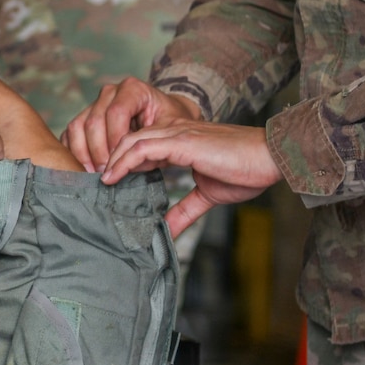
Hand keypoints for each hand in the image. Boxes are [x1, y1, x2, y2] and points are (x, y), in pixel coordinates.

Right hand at [62, 76, 202, 171]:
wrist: (165, 118)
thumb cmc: (169, 125)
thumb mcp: (168, 133)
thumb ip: (150, 145)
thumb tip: (127, 167)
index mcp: (133, 89)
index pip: (116, 113)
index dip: (115, 140)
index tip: (120, 163)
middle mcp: (110, 92)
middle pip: (94, 121)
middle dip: (99, 152)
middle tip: (106, 174)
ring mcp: (95, 102)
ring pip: (77, 127)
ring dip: (83, 154)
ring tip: (94, 174)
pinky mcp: (85, 116)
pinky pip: (70, 133)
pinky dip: (73, 151)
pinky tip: (83, 168)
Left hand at [99, 121, 279, 237]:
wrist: (271, 157)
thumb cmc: (245, 170)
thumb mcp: (208, 195)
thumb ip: (184, 210)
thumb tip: (167, 232)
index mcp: (179, 140)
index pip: (139, 145)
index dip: (120, 163)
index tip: (107, 186)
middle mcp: (173, 131)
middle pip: (127, 139)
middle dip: (107, 160)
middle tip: (93, 186)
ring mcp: (177, 134)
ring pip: (130, 141)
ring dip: (110, 160)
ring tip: (99, 183)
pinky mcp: (183, 141)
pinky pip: (143, 148)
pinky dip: (124, 161)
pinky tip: (113, 177)